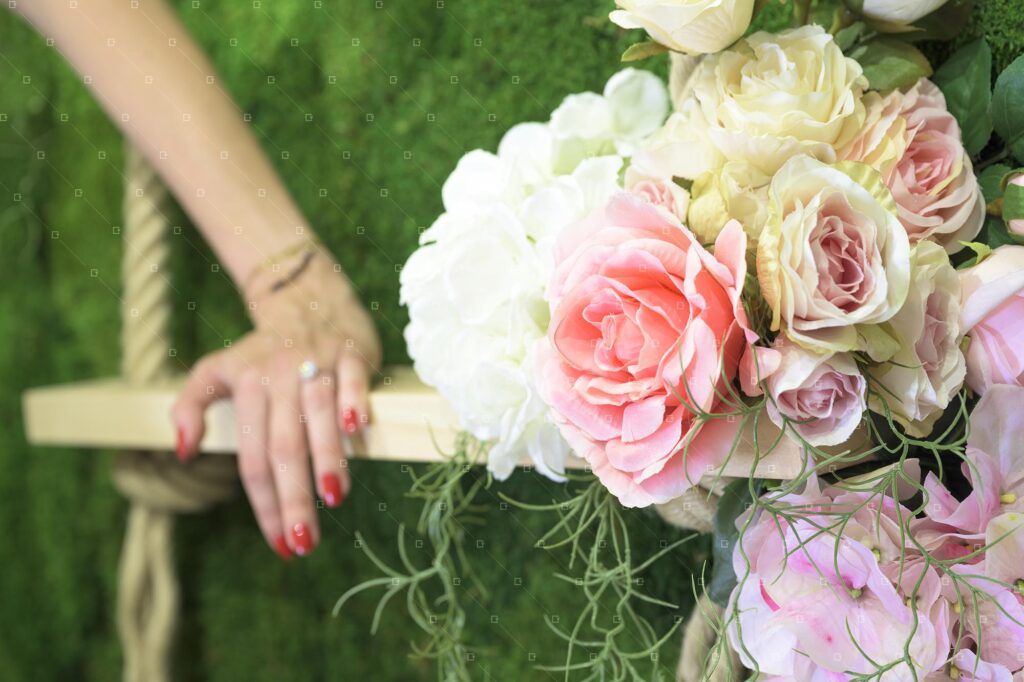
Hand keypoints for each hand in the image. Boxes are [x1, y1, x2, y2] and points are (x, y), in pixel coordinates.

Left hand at [172, 249, 380, 558]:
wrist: (307, 299)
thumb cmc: (263, 351)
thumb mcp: (217, 370)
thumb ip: (190, 405)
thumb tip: (183, 451)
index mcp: (247, 386)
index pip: (253, 458)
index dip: (264, 505)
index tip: (280, 547)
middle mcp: (279, 376)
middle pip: (284, 446)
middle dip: (293, 497)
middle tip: (303, 542)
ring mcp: (317, 362)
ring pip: (319, 416)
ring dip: (327, 458)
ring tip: (333, 500)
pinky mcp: (351, 352)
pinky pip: (352, 378)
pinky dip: (354, 401)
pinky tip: (358, 429)